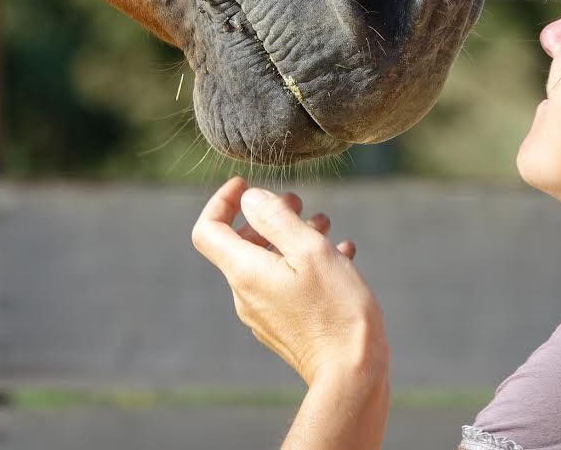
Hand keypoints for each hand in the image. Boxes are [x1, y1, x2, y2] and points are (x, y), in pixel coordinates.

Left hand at [192, 177, 385, 384]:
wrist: (352, 375)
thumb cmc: (335, 309)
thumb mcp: (309, 250)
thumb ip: (276, 218)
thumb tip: (251, 199)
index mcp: (245, 272)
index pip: (208, 230)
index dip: (222, 201)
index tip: (247, 185)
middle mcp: (246, 295)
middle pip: (242, 245)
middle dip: (269, 217)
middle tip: (301, 203)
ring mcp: (264, 315)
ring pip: (269, 263)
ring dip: (293, 239)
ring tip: (326, 226)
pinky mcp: (285, 328)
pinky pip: (286, 286)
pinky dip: (306, 265)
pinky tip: (341, 257)